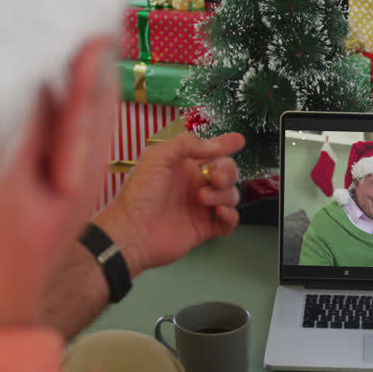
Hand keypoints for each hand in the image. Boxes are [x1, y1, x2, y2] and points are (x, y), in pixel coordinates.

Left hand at [96, 131, 244, 275]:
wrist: (133, 231)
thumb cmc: (139, 194)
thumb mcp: (157, 157)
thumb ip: (186, 144)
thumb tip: (216, 145)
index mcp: (184, 167)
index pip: (211, 152)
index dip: (226, 145)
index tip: (239, 140)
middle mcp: (194, 185)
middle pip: (227, 173)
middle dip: (227, 172)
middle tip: (215, 178)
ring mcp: (201, 208)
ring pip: (230, 195)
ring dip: (223, 194)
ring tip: (202, 198)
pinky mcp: (204, 228)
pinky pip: (229, 221)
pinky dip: (230, 216)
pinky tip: (219, 213)